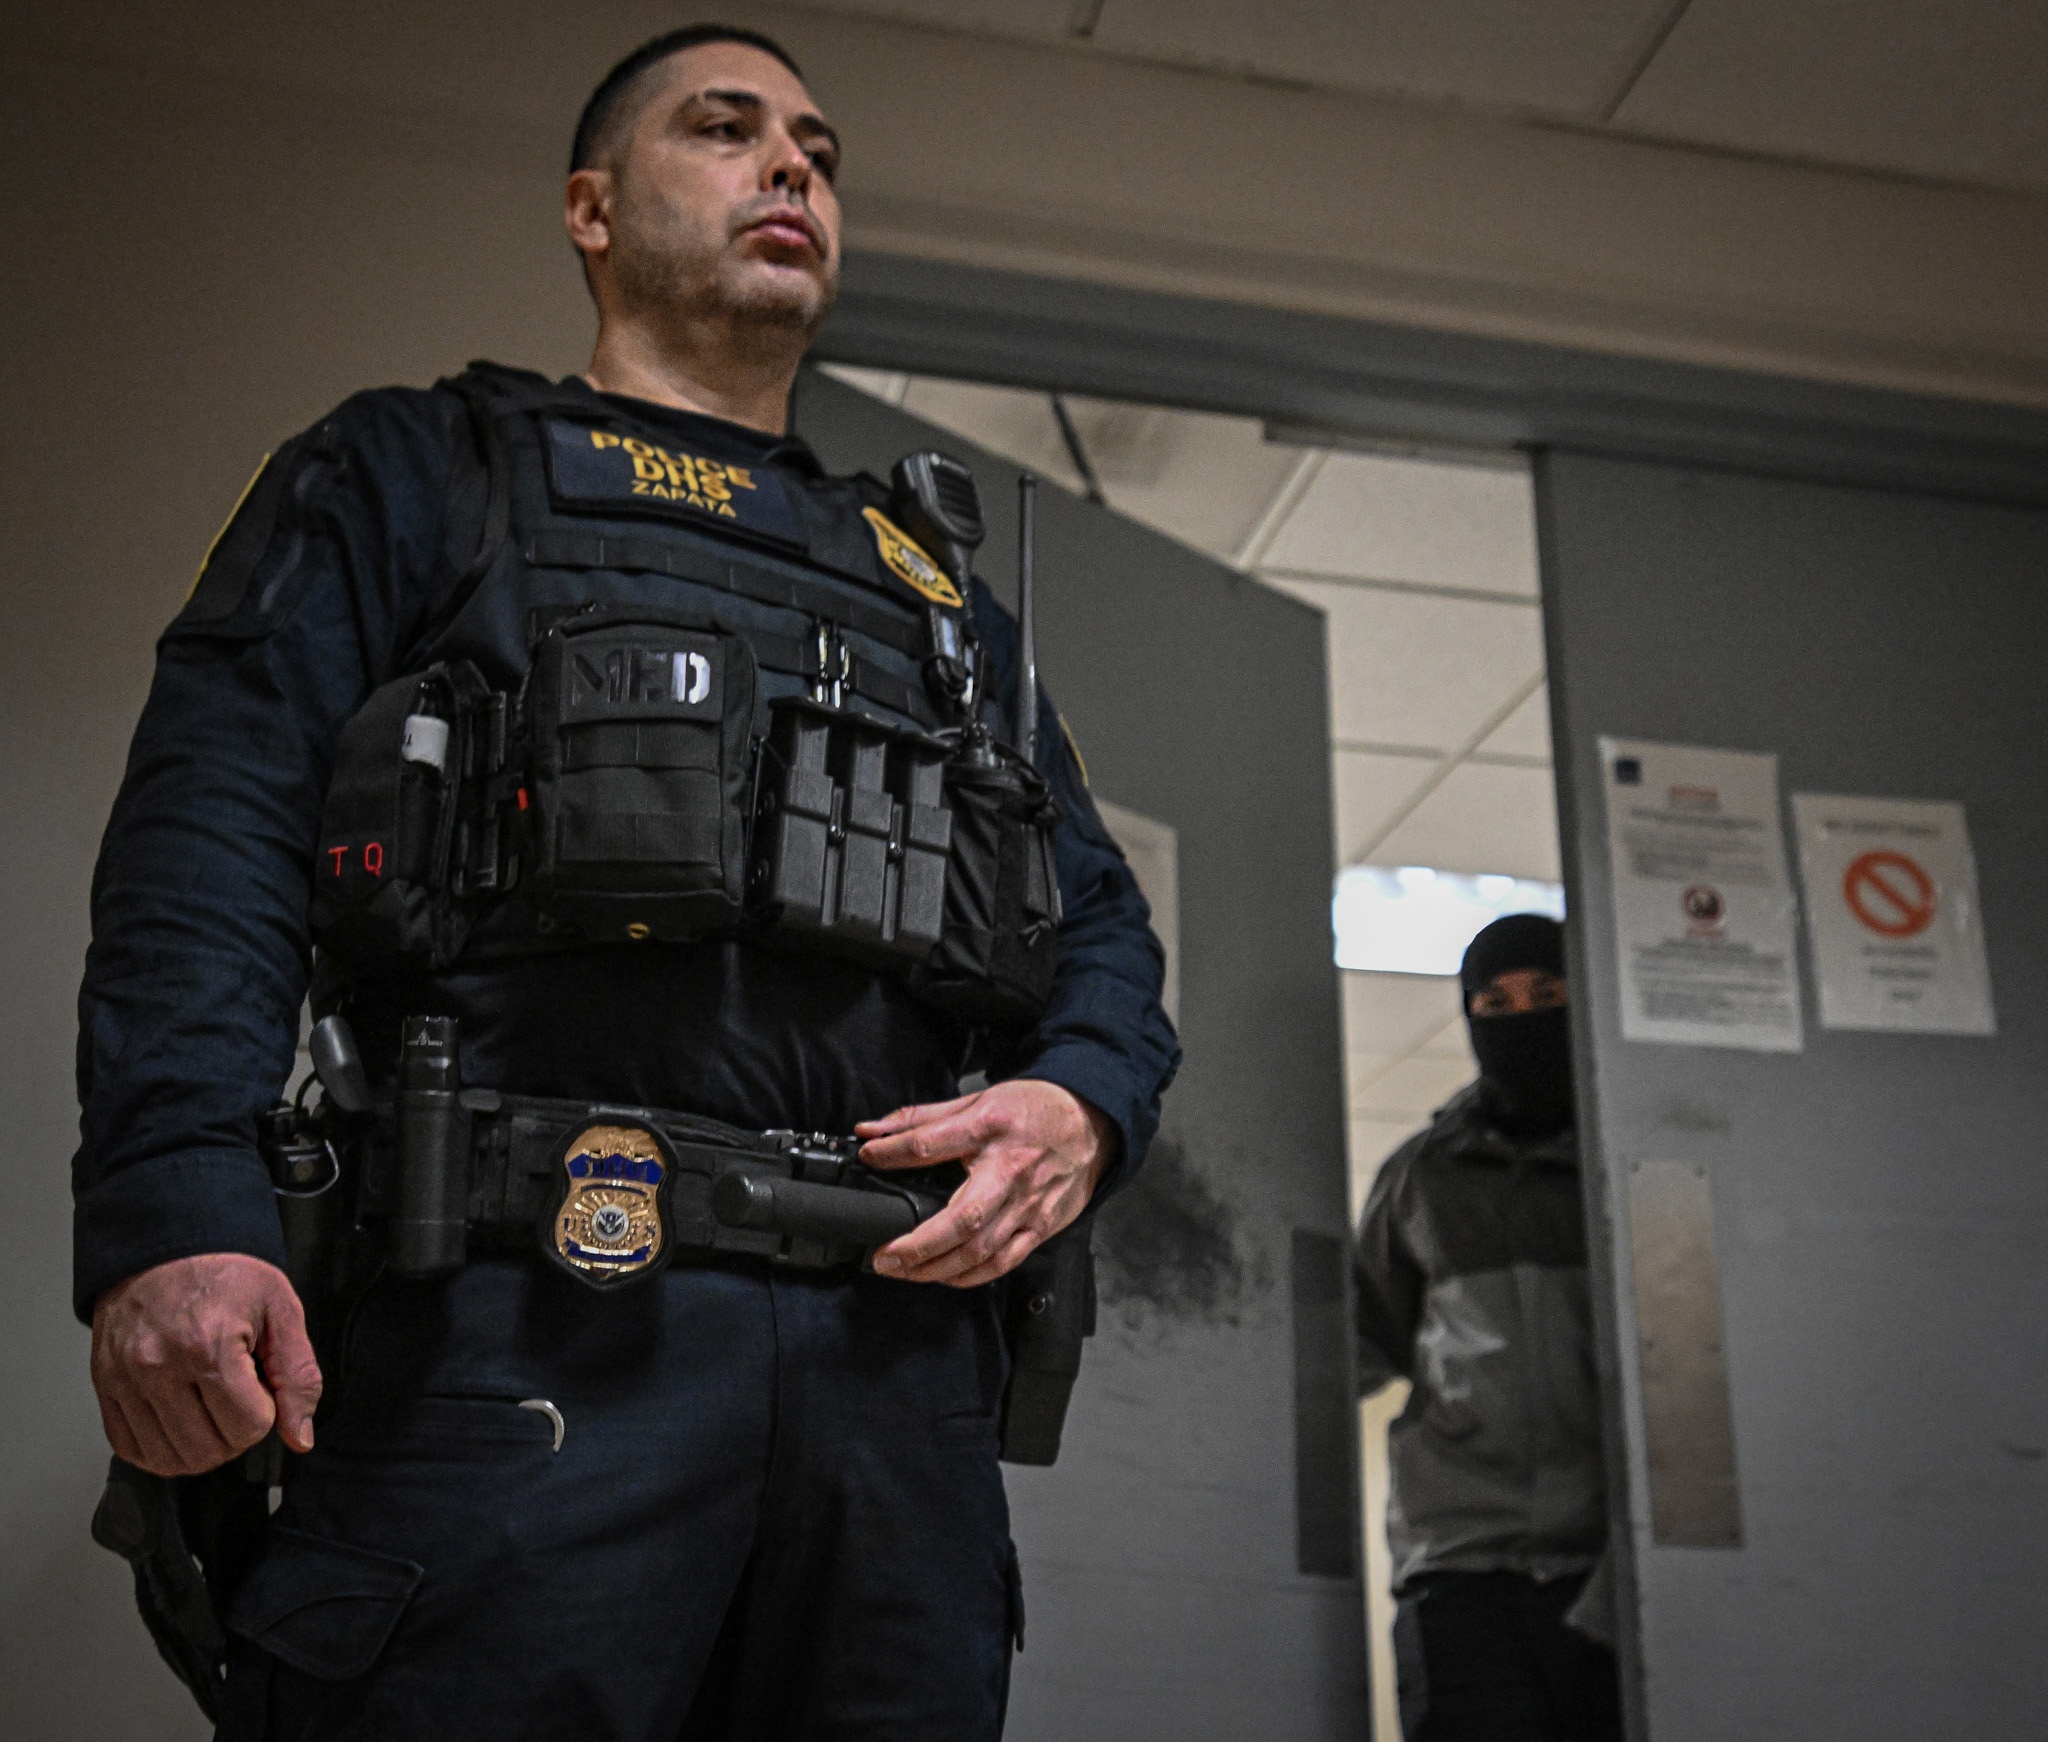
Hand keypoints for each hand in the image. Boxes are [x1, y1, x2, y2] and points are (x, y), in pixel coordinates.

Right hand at [90, 1253, 321, 1475]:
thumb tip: (300, 1438)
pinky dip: (159, 1449)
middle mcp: (160, 1366)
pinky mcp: (104, 1384)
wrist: (166, 1243)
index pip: (249, 1427)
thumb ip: (298, 1375)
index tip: (260, 1384)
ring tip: (210, 1408)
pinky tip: (179, 1422)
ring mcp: (125, 1378)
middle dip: (236, 1435)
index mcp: (210, 1345)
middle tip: (238, 1398)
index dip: (266, 1412)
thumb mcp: (281, 1309)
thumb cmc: (226, 1272)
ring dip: (200, 1447)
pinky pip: (129, 1448)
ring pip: (168, 1459)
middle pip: (209, 1450)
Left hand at [855, 1080, 1115, 1287]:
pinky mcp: (1042, 1226)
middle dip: (918, 1245)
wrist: (1091, 1122)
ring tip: (903, 1271)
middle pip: (962, 1219)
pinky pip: (1004, 1262)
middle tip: (884, 1257)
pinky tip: (944, 1276)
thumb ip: (921, 1118)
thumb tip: (870, 1130)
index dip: (894, 1152)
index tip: (870, 1156)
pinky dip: (971, 1276)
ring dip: (937, 1268)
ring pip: (981, 1250)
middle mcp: (1010, 1171)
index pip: (932, 1144)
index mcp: (990, 1129)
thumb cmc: (1032, 1110)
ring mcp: (1029, 1204)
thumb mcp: (976, 1101)